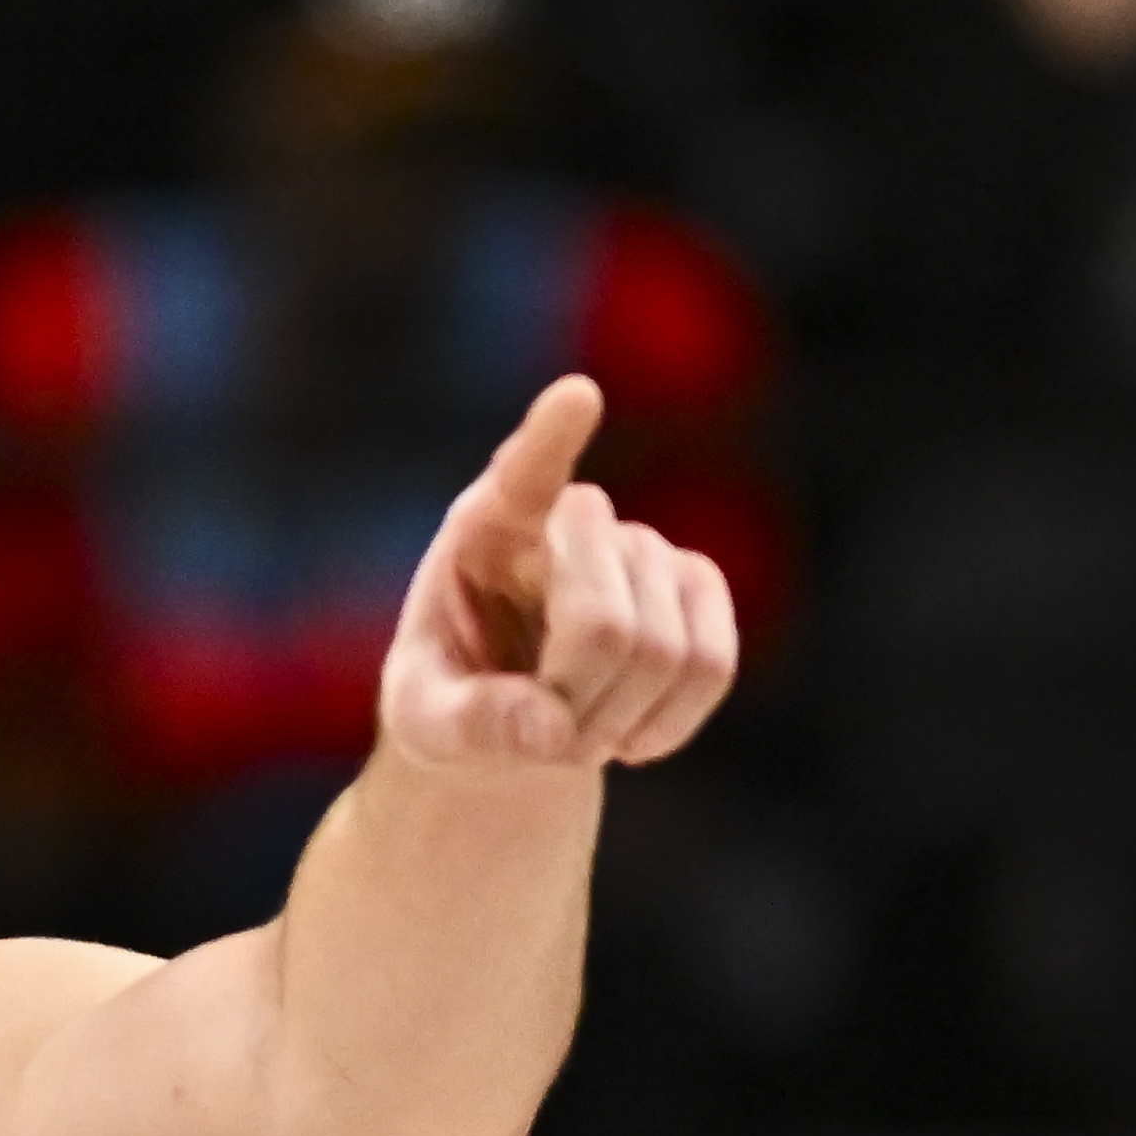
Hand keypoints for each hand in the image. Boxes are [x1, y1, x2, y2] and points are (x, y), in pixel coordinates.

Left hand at [381, 377, 742, 775]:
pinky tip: (630, 739)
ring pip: (664, 653)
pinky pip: (712, 666)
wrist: (511, 718)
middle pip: (605, 623)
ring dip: (615, 719)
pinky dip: (670, 720)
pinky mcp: (696, 586)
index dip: (551, 440)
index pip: (521, 477)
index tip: (575, 397)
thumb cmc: (448, 703)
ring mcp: (643, 547)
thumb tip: (548, 730)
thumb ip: (467, 722)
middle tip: (538, 732)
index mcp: (486, 530)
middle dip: (574, 700)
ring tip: (570, 731)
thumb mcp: (424, 722)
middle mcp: (572, 521)